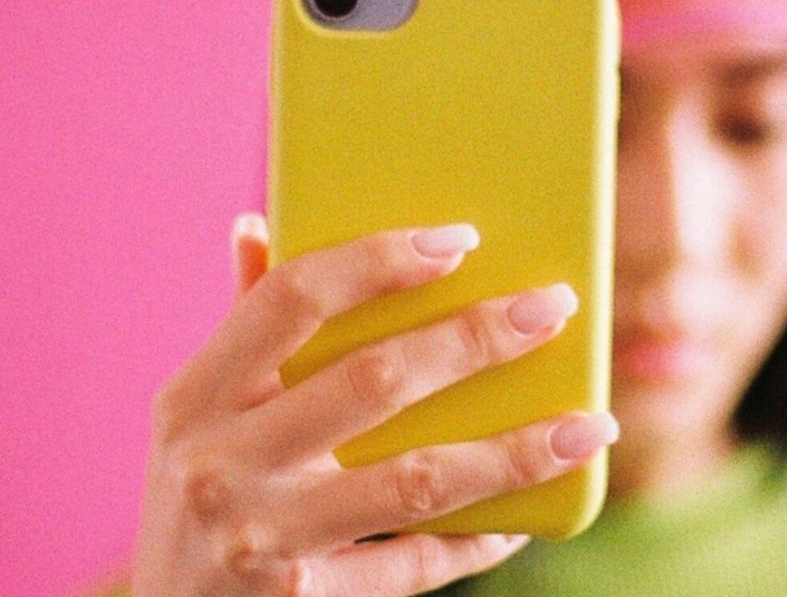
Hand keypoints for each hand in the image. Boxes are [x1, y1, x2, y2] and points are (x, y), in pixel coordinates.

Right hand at [130, 214, 618, 595]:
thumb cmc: (199, 492)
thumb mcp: (198, 414)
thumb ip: (241, 325)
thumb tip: (258, 224)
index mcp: (198, 393)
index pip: (293, 299)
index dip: (378, 260)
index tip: (461, 240)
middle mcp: (219, 460)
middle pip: (373, 380)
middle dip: (476, 339)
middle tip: (553, 310)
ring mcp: (258, 537)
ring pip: (414, 481)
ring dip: (514, 452)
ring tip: (588, 426)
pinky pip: (410, 566)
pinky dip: (474, 541)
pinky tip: (523, 519)